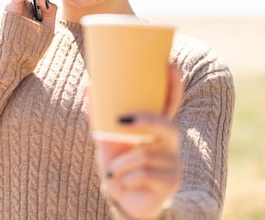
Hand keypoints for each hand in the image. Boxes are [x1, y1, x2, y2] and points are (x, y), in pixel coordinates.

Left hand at [94, 65, 182, 218]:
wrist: (122, 201)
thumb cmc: (117, 166)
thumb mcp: (107, 140)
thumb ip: (99, 115)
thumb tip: (90, 86)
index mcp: (157, 130)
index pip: (171, 104)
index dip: (173, 86)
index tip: (170, 64)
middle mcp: (170, 144)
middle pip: (169, 126)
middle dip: (148, 121)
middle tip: (122, 120)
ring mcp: (174, 164)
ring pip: (147, 154)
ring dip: (123, 163)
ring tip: (113, 172)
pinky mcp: (171, 183)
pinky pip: (145, 174)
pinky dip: (126, 178)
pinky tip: (123, 184)